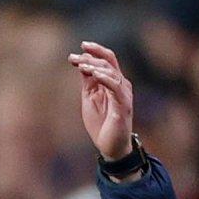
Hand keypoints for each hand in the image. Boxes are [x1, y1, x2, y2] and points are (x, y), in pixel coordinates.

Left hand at [69, 42, 132, 160]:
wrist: (110, 147)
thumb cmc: (101, 124)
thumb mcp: (89, 98)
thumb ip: (88, 82)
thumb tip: (83, 63)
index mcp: (112, 82)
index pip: (106, 60)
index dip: (92, 52)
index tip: (74, 53)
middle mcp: (120, 85)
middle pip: (109, 61)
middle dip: (91, 56)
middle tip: (74, 57)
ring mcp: (123, 94)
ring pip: (112, 72)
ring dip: (95, 66)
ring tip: (82, 65)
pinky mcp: (124, 105)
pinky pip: (116, 87)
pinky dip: (105, 79)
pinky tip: (94, 74)